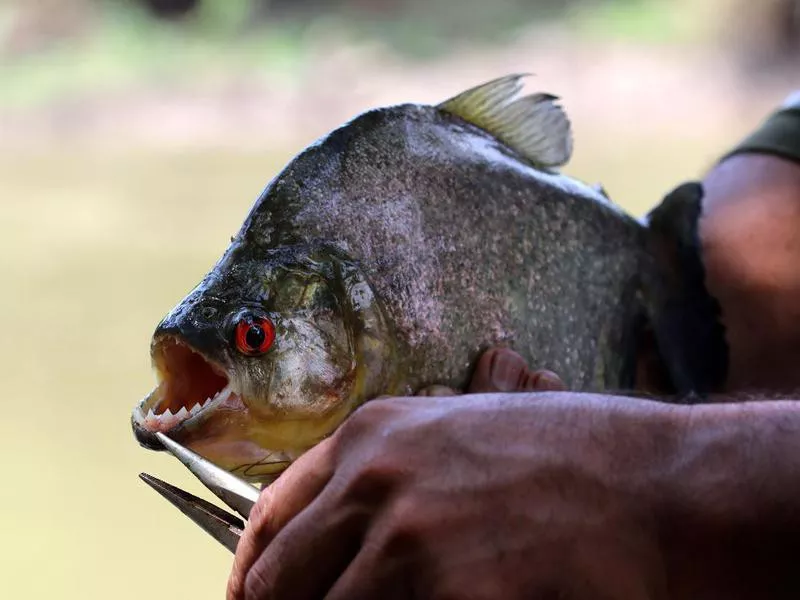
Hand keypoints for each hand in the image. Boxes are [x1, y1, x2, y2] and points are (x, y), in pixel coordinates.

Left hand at [227, 350, 680, 599]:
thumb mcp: (454, 437)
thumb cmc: (560, 459)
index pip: (268, 519)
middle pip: (277, 585)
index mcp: (369, 437)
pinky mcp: (451, 596)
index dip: (252, 574)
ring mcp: (408, 544)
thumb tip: (332, 541)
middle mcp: (374, 484)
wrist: (650, 486)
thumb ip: (383, 478)